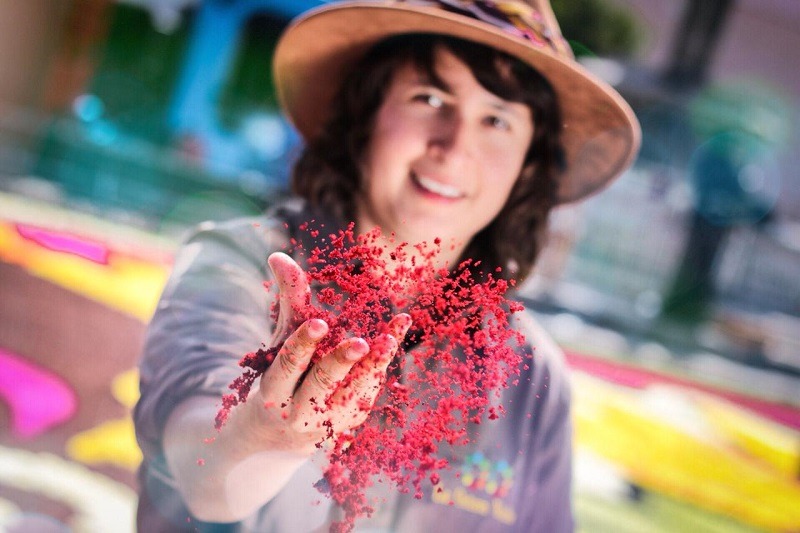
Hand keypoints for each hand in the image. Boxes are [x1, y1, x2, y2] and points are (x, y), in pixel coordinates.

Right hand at [253, 252, 410, 453]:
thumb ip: (287, 300)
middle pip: (321, 385)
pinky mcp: (352, 422)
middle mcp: (300, 412)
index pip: (287, 367)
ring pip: (353, 395)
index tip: (319, 323)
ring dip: (372, 368)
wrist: (282, 435)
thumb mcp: (282, 338)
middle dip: (340, 362)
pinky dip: (383, 364)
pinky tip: (395, 333)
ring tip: (388, 341)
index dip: (302, 345)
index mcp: (274, 391)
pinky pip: (370, 392)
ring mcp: (329, 422)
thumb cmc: (283, 373)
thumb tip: (277, 255)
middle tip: (361, 342)